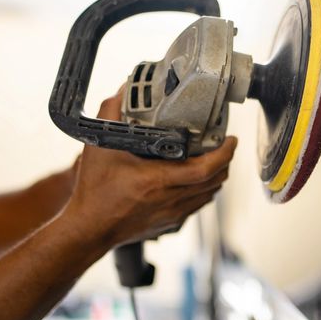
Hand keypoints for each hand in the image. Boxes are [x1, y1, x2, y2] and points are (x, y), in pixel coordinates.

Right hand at [61, 92, 236, 246]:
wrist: (88, 228)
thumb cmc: (94, 191)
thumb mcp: (99, 147)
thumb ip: (110, 114)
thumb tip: (122, 91)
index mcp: (159, 180)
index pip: (207, 168)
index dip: (225, 153)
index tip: (231, 140)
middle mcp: (172, 199)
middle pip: (216, 181)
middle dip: (226, 161)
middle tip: (224, 145)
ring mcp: (174, 214)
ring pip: (210, 194)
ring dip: (217, 176)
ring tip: (215, 159)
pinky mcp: (172, 223)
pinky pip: (198, 205)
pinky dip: (204, 190)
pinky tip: (197, 181)